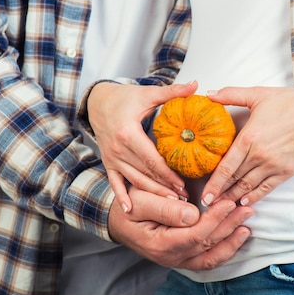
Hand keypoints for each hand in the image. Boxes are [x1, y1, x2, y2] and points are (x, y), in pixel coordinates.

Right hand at [87, 81, 197, 211]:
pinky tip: (130, 210)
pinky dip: (121, 196)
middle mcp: (118, 149)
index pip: (151, 159)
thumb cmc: (125, 98)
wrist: (97, 101)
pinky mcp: (108, 162)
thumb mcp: (148, 94)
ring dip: (151, 194)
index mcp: (128, 133)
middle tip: (183, 199)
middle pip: (144, 173)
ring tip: (170, 204)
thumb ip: (173, 92)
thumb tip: (196, 85)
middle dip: (164, 188)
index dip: (167, 174)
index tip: (182, 184)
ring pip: (133, 180)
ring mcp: (112, 157)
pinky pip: (114, 182)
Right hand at [108, 186, 253, 269]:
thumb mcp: (139, 201)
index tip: (228, 202)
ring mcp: (178, 261)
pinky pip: (208, 260)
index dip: (215, 219)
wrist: (118, 222)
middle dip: (229, 226)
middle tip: (246, 208)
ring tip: (247, 224)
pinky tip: (238, 236)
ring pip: (211, 257)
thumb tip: (192, 214)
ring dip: (232, 241)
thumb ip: (164, 208)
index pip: (195, 234)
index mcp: (160, 244)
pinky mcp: (183, 259)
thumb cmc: (128, 207)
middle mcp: (171, 258)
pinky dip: (226, 249)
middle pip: (207, 244)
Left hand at [201, 86, 293, 206]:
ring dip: (234, 198)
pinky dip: (254, 197)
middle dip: (220, 194)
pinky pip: (266, 188)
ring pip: (248, 187)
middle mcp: (258, 155)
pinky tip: (244, 202)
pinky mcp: (286, 171)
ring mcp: (273, 165)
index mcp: (248, 138)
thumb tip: (209, 94)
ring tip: (222, 207)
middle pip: (234, 179)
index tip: (204, 195)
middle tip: (207, 204)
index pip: (226, 167)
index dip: (213, 183)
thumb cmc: (289, 102)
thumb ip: (231, 95)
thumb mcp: (258, 94)